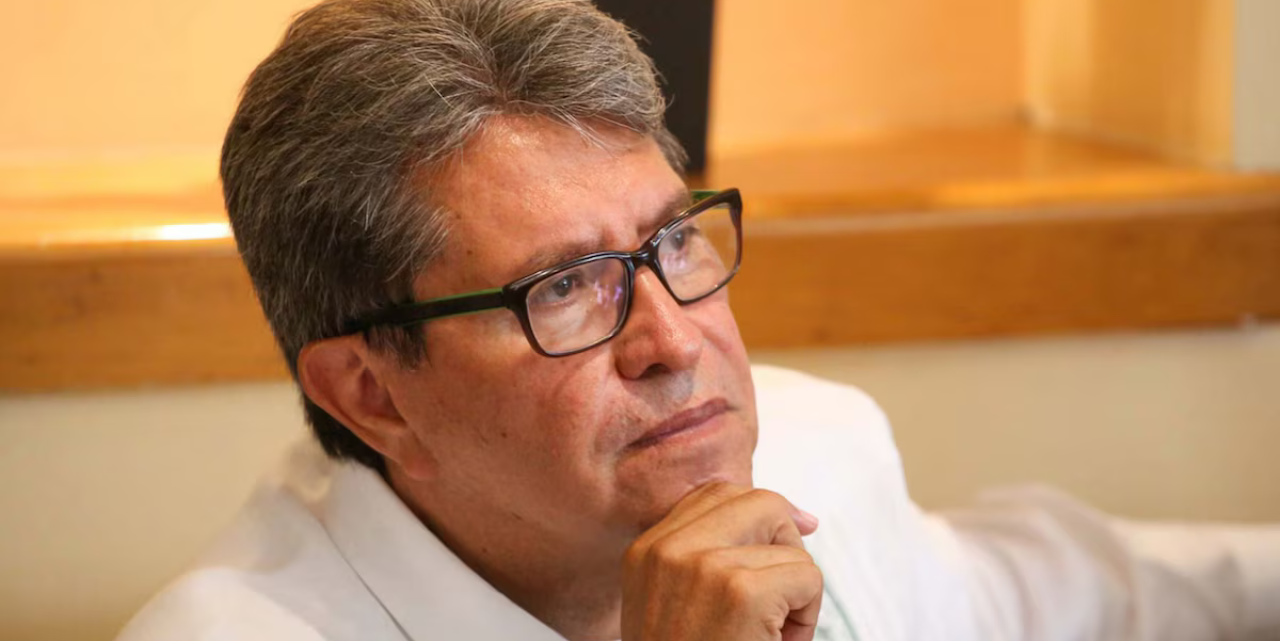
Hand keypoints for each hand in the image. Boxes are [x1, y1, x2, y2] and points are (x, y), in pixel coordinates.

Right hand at [621, 483, 822, 640]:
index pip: (715, 493)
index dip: (763, 513)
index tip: (788, 542)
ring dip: (797, 590)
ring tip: (772, 633)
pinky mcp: (739, 592)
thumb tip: (802, 516)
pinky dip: (808, 616)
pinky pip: (806, 576)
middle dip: (786, 542)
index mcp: (646, 552)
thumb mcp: (678, 604)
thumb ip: (709, 556)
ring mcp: (702, 566)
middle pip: (758, 500)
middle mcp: (666, 550)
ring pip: (789, 543)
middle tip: (782, 596)